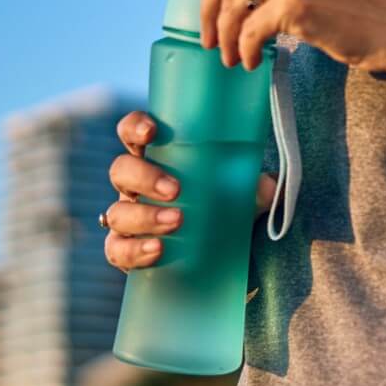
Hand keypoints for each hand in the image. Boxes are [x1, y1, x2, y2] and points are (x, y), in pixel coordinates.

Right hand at [103, 110, 278, 272]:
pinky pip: (117, 250)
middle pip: (121, 170)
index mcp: (158, 159)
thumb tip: (268, 186)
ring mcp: (128, 218)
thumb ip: (256, 189)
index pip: (132, 132)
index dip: (135, 126)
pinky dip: (135, 250)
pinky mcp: (126, 251)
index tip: (152, 131)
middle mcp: (136, 186)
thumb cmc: (221, 211)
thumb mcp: (241, 197)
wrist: (216, 259)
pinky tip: (157, 250)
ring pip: (117, 212)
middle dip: (145, 176)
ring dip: (145, 215)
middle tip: (176, 189)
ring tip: (177, 221)